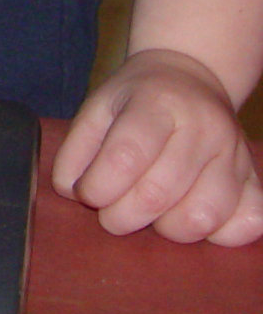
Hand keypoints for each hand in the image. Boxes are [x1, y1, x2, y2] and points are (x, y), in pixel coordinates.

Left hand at [51, 47, 262, 243]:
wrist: (192, 77)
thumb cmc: (137, 99)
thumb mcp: (98, 107)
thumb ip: (77, 149)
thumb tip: (70, 191)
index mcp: (159, 103)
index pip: (126, 156)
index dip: (98, 186)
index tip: (86, 194)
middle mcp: (205, 128)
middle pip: (158, 193)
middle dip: (121, 216)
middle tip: (110, 213)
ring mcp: (236, 156)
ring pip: (202, 217)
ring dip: (164, 229)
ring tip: (149, 214)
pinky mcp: (256, 180)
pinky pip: (246, 226)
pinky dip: (215, 236)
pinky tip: (188, 217)